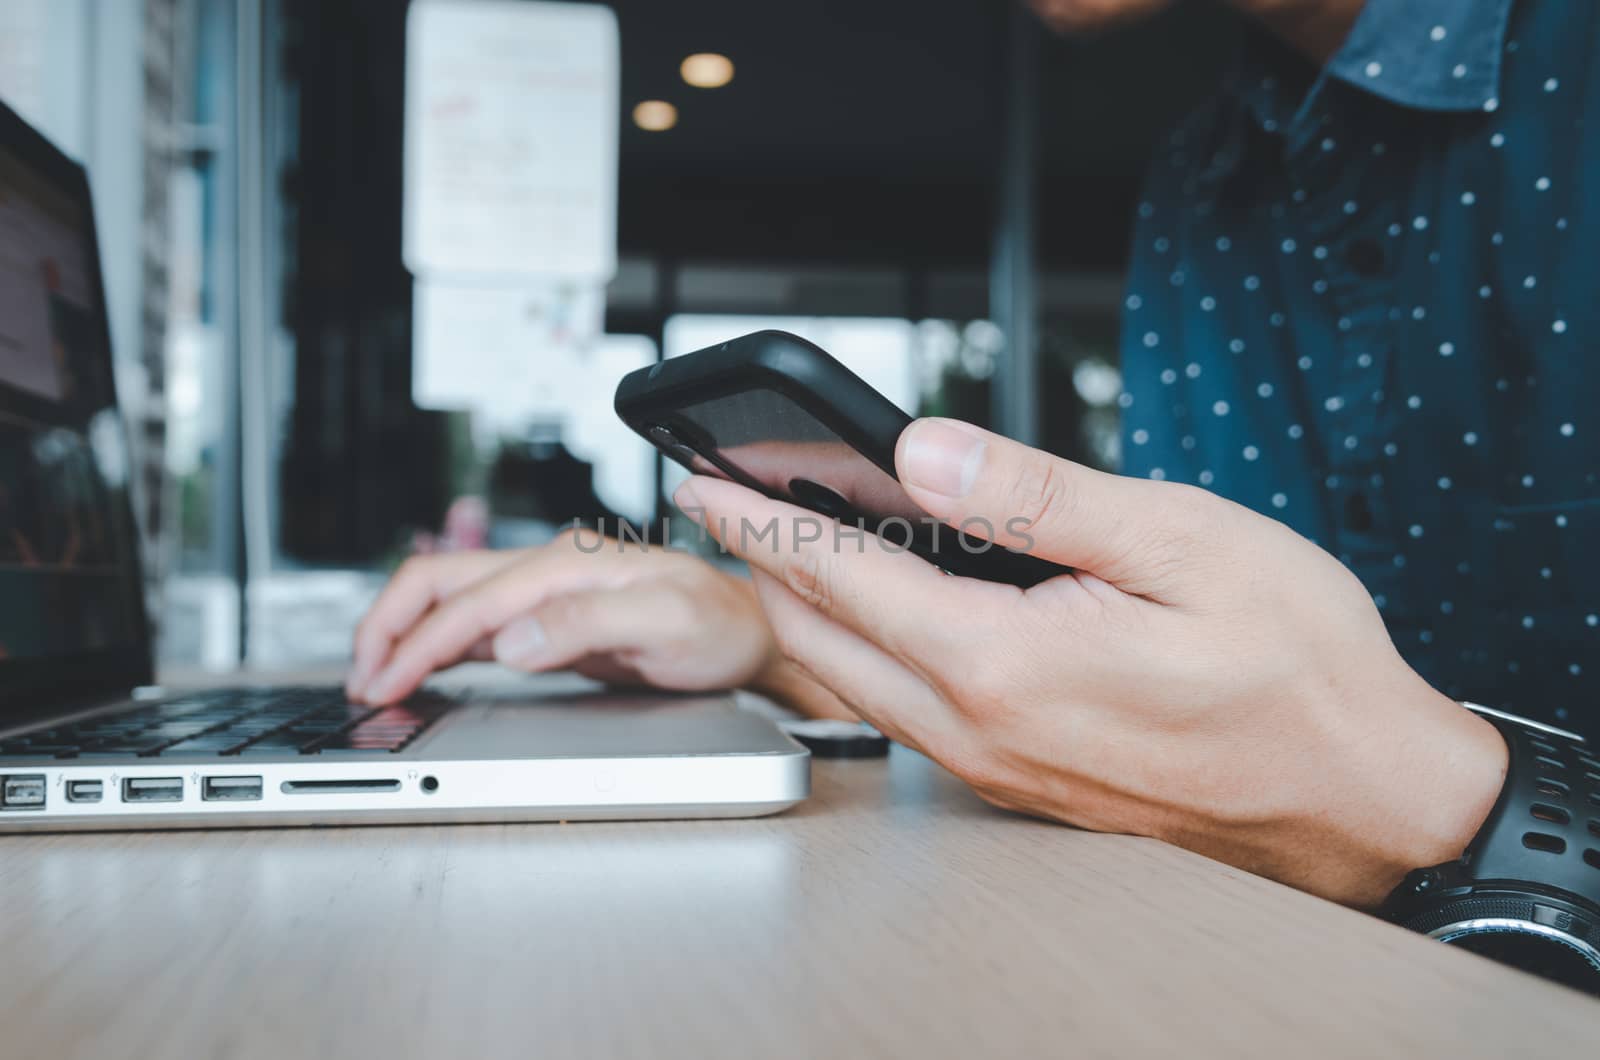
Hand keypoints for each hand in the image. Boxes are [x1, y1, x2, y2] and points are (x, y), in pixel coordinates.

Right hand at [346, 530, 854, 718]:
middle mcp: (548, 569)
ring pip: (449, 599)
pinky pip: (475, 621)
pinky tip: (421, 669)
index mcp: (567, 564)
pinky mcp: (549, 617)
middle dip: (388, 627)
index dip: (418, 643)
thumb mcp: (666, 622)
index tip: (386, 684)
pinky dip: (435, 643)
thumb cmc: (719, 625)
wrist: (749, 631)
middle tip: (360, 680)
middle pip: (439, 583)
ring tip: (375, 680)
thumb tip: (512, 639)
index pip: (469, 601)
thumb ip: (588, 623)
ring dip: (404, 634)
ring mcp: (545, 591)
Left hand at [675, 418, 1508, 907]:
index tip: (705, 478)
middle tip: (719, 506)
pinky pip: (906, 715)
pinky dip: (862, 655)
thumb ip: (1032, 496)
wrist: (1364, 794)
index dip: (763, 517)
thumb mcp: (1177, 540)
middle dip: (760, 567)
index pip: (840, 575)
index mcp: (1006, 664)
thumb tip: (920, 450)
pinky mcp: (1021, 782)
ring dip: (803, 615)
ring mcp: (997, 769)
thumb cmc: (1297, 667)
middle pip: (821, 641)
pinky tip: (874, 616)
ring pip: (855, 684)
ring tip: (780, 549)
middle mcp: (982, 731)